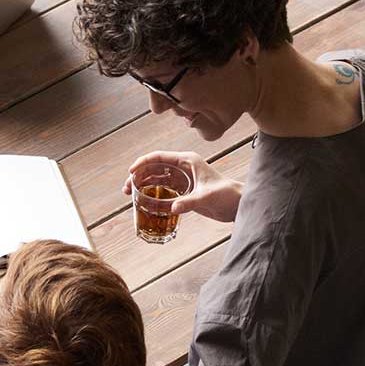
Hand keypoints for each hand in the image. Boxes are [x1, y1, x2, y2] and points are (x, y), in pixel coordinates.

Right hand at [124, 150, 242, 222]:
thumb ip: (190, 202)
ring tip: (129, 194)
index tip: (131, 171)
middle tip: (126, 188)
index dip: (142, 162)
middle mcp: (182, 167)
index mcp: (187, 161)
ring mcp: (182, 179)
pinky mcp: (183, 190)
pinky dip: (151, 193)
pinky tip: (143, 201)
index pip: (159, 157)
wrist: (238, 205)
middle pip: (154, 167)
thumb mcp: (207, 197)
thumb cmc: (227, 195)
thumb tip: (173, 208)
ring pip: (156, 178)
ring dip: (142, 184)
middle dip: (138, 176)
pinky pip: (162, 189)